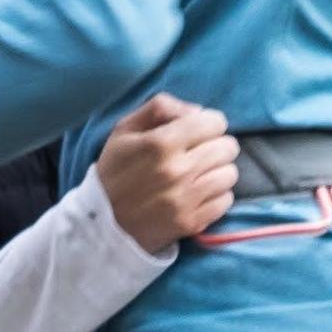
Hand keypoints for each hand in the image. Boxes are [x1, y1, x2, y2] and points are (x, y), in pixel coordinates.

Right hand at [94, 95, 236, 253]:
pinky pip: (225, 201)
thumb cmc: (115, 170)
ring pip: (230, 174)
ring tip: (200, 174)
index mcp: (161, 143)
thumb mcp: (125, 129)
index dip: (209, 123)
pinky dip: (216, 195)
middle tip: (200, 153)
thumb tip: (198, 112)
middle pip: (228, 148)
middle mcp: (178, 170)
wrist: (101, 223)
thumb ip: (161, 107)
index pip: (214, 122)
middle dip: (217, 145)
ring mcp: (186, 199)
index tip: (199, 131)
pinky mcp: (192, 222)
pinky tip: (199, 193)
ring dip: (218, 171)